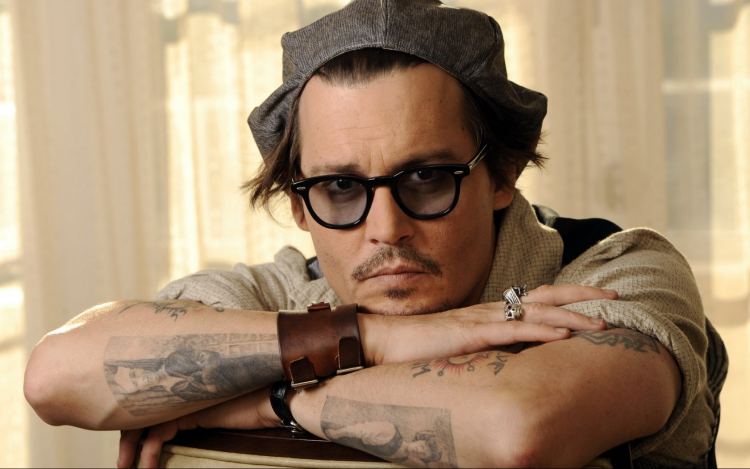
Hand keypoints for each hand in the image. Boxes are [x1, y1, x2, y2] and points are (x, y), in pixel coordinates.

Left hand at [117, 386, 278, 468]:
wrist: (269, 400)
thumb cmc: (252, 405)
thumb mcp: (219, 412)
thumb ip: (198, 414)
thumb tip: (176, 433)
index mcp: (184, 388)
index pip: (149, 403)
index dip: (134, 423)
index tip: (128, 446)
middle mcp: (179, 390)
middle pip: (140, 411)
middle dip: (126, 438)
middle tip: (122, 461)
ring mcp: (182, 398)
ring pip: (143, 422)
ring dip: (130, 448)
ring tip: (127, 467)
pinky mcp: (186, 411)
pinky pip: (157, 433)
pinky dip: (147, 452)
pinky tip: (146, 466)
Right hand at [360, 285, 615, 364]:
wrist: (384, 341)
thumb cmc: (418, 347)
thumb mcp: (461, 348)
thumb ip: (486, 349)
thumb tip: (513, 361)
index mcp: (490, 313)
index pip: (537, 298)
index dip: (569, 297)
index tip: (598, 299)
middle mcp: (491, 310)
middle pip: (545, 296)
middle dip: (582, 296)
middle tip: (615, 296)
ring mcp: (481, 320)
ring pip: (535, 313)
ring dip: (571, 318)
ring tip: (601, 324)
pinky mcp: (470, 335)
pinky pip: (511, 331)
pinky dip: (540, 332)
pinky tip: (562, 337)